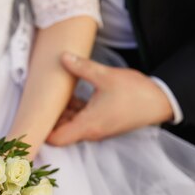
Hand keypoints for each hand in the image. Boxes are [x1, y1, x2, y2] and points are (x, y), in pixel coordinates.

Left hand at [47, 53, 173, 145]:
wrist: (161, 101)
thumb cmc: (136, 92)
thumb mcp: (106, 76)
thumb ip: (81, 67)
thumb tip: (62, 56)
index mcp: (88, 125)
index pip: (55, 138)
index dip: (41, 129)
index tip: (32, 114)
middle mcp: (90, 131)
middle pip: (60, 131)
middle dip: (49, 117)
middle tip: (39, 98)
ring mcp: (97, 129)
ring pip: (70, 125)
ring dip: (62, 112)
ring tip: (55, 92)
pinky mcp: (102, 123)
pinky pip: (81, 120)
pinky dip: (74, 111)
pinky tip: (72, 94)